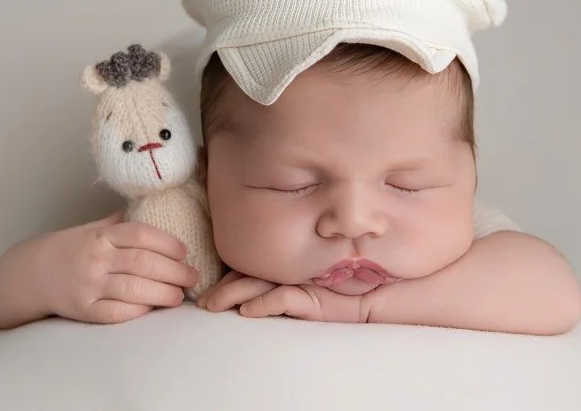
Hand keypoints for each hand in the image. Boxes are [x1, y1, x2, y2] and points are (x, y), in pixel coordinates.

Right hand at [36, 210, 197, 323]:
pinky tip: (151, 309)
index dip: (168, 243)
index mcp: (101, 236)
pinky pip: (115, 312)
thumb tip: (154, 209)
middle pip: (143, 263)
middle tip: (192, 277)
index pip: (141, 234)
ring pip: (133, 289)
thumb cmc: (69, 249)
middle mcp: (96, 258)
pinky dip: (137, 311)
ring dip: (162, 293)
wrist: (28, 274)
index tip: (185, 251)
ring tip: (179, 296)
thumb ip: (121, 224)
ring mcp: (88, 285)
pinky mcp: (82, 310)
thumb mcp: (93, 229)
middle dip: (174, 271)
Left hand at [197, 270, 366, 322]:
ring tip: (213, 305)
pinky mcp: (312, 296)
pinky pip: (283, 299)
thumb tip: (247, 301)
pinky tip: (247, 312)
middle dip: (223, 289)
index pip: (251, 269)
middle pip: (248, 276)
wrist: (377, 295)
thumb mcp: (309, 287)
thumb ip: (285, 287)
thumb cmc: (345, 290)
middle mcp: (290, 271)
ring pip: (258, 285)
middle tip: (202, 301)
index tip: (209, 289)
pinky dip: (263, 304)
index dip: (230, 278)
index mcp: (287, 267)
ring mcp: (300, 281)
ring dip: (233, 296)